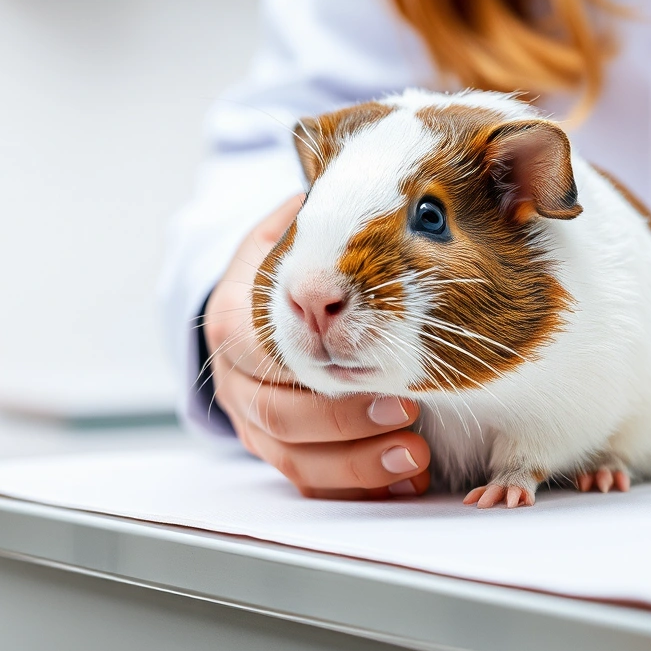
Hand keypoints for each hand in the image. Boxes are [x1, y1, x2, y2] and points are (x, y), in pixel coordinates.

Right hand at [203, 194, 431, 498]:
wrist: (253, 296)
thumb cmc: (290, 258)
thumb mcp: (295, 227)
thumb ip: (323, 210)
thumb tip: (359, 164)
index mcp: (235, 320)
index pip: (273, 355)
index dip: (328, 373)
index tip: (393, 382)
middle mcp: (235, 376)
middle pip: (282, 418)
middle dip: (349, 428)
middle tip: (410, 425)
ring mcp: (252, 418)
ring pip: (295, 458)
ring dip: (358, 465)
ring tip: (414, 459)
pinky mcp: (275, 447)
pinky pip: (309, 481)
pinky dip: (354, 486)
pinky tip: (401, 481)